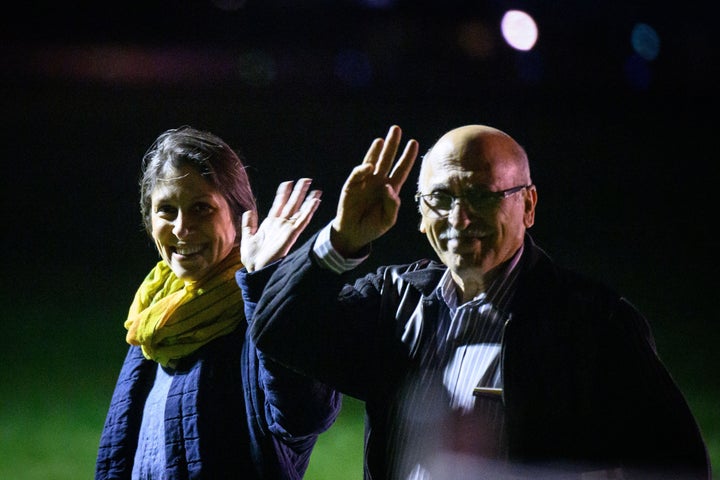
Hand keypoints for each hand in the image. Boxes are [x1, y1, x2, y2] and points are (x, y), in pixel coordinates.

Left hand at [241, 178, 321, 271]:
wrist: (256, 269)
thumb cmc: (252, 258)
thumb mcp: (247, 237)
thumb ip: (249, 224)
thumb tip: (248, 210)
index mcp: (271, 223)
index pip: (279, 204)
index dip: (284, 193)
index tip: (288, 182)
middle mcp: (281, 224)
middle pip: (292, 204)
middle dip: (299, 192)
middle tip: (306, 180)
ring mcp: (287, 228)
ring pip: (299, 210)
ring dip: (307, 199)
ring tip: (315, 189)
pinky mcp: (292, 234)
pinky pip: (302, 220)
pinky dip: (309, 210)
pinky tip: (315, 202)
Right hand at [331, 125, 418, 255]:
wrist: (353, 234)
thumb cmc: (373, 226)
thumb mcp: (388, 220)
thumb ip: (392, 205)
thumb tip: (388, 187)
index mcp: (390, 188)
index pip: (401, 170)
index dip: (407, 157)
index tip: (414, 143)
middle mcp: (378, 181)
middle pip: (387, 160)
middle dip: (392, 145)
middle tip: (396, 129)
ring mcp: (365, 182)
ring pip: (371, 162)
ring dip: (375, 151)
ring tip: (381, 140)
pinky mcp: (351, 186)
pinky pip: (357, 175)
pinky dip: (362, 169)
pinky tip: (369, 165)